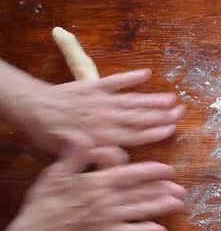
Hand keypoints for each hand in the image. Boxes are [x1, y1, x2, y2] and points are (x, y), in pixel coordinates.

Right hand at [5, 143, 185, 230]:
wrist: (39, 230)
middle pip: (141, 193)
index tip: (169, 169)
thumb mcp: (57, 171)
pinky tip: (162, 230)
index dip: (152, 172)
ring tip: (179, 205)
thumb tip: (83, 137)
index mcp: (99, 182)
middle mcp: (109, 200)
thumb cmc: (47, 198)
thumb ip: (74, 155)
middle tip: (183, 189)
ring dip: (161, 208)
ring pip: (140, 211)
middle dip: (163, 191)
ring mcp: (110, 218)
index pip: (130, 175)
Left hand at [9, 69, 183, 152]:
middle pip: (137, 117)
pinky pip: (115, 81)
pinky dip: (130, 77)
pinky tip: (147, 73)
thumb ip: (96, 156)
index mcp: (100, 136)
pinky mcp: (93, 85)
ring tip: (172, 98)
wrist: (30, 108)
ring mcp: (100, 100)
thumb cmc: (49, 137)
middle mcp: (104, 117)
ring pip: (131, 100)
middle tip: (181, 112)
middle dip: (160, 114)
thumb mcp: (68, 156)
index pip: (133, 135)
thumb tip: (121, 156)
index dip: (154, 132)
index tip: (172, 129)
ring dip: (152, 99)